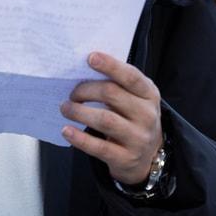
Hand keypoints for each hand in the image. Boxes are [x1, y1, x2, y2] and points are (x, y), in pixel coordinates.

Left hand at [60, 52, 163, 184]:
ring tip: (65, 108)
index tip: (90, 57)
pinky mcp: (126, 158)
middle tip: (72, 93)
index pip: (131, 76)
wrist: (149, 156)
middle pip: (112, 94)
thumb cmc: (134, 118)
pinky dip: (79, 138)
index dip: (110, 66)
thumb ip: (118, 84)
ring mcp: (138, 138)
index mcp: (149, 94)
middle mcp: (147, 115)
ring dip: (79, 112)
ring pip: (105, 120)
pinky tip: (66, 130)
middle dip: (86, 90)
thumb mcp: (135, 99)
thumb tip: (85, 68)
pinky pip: (99, 147)